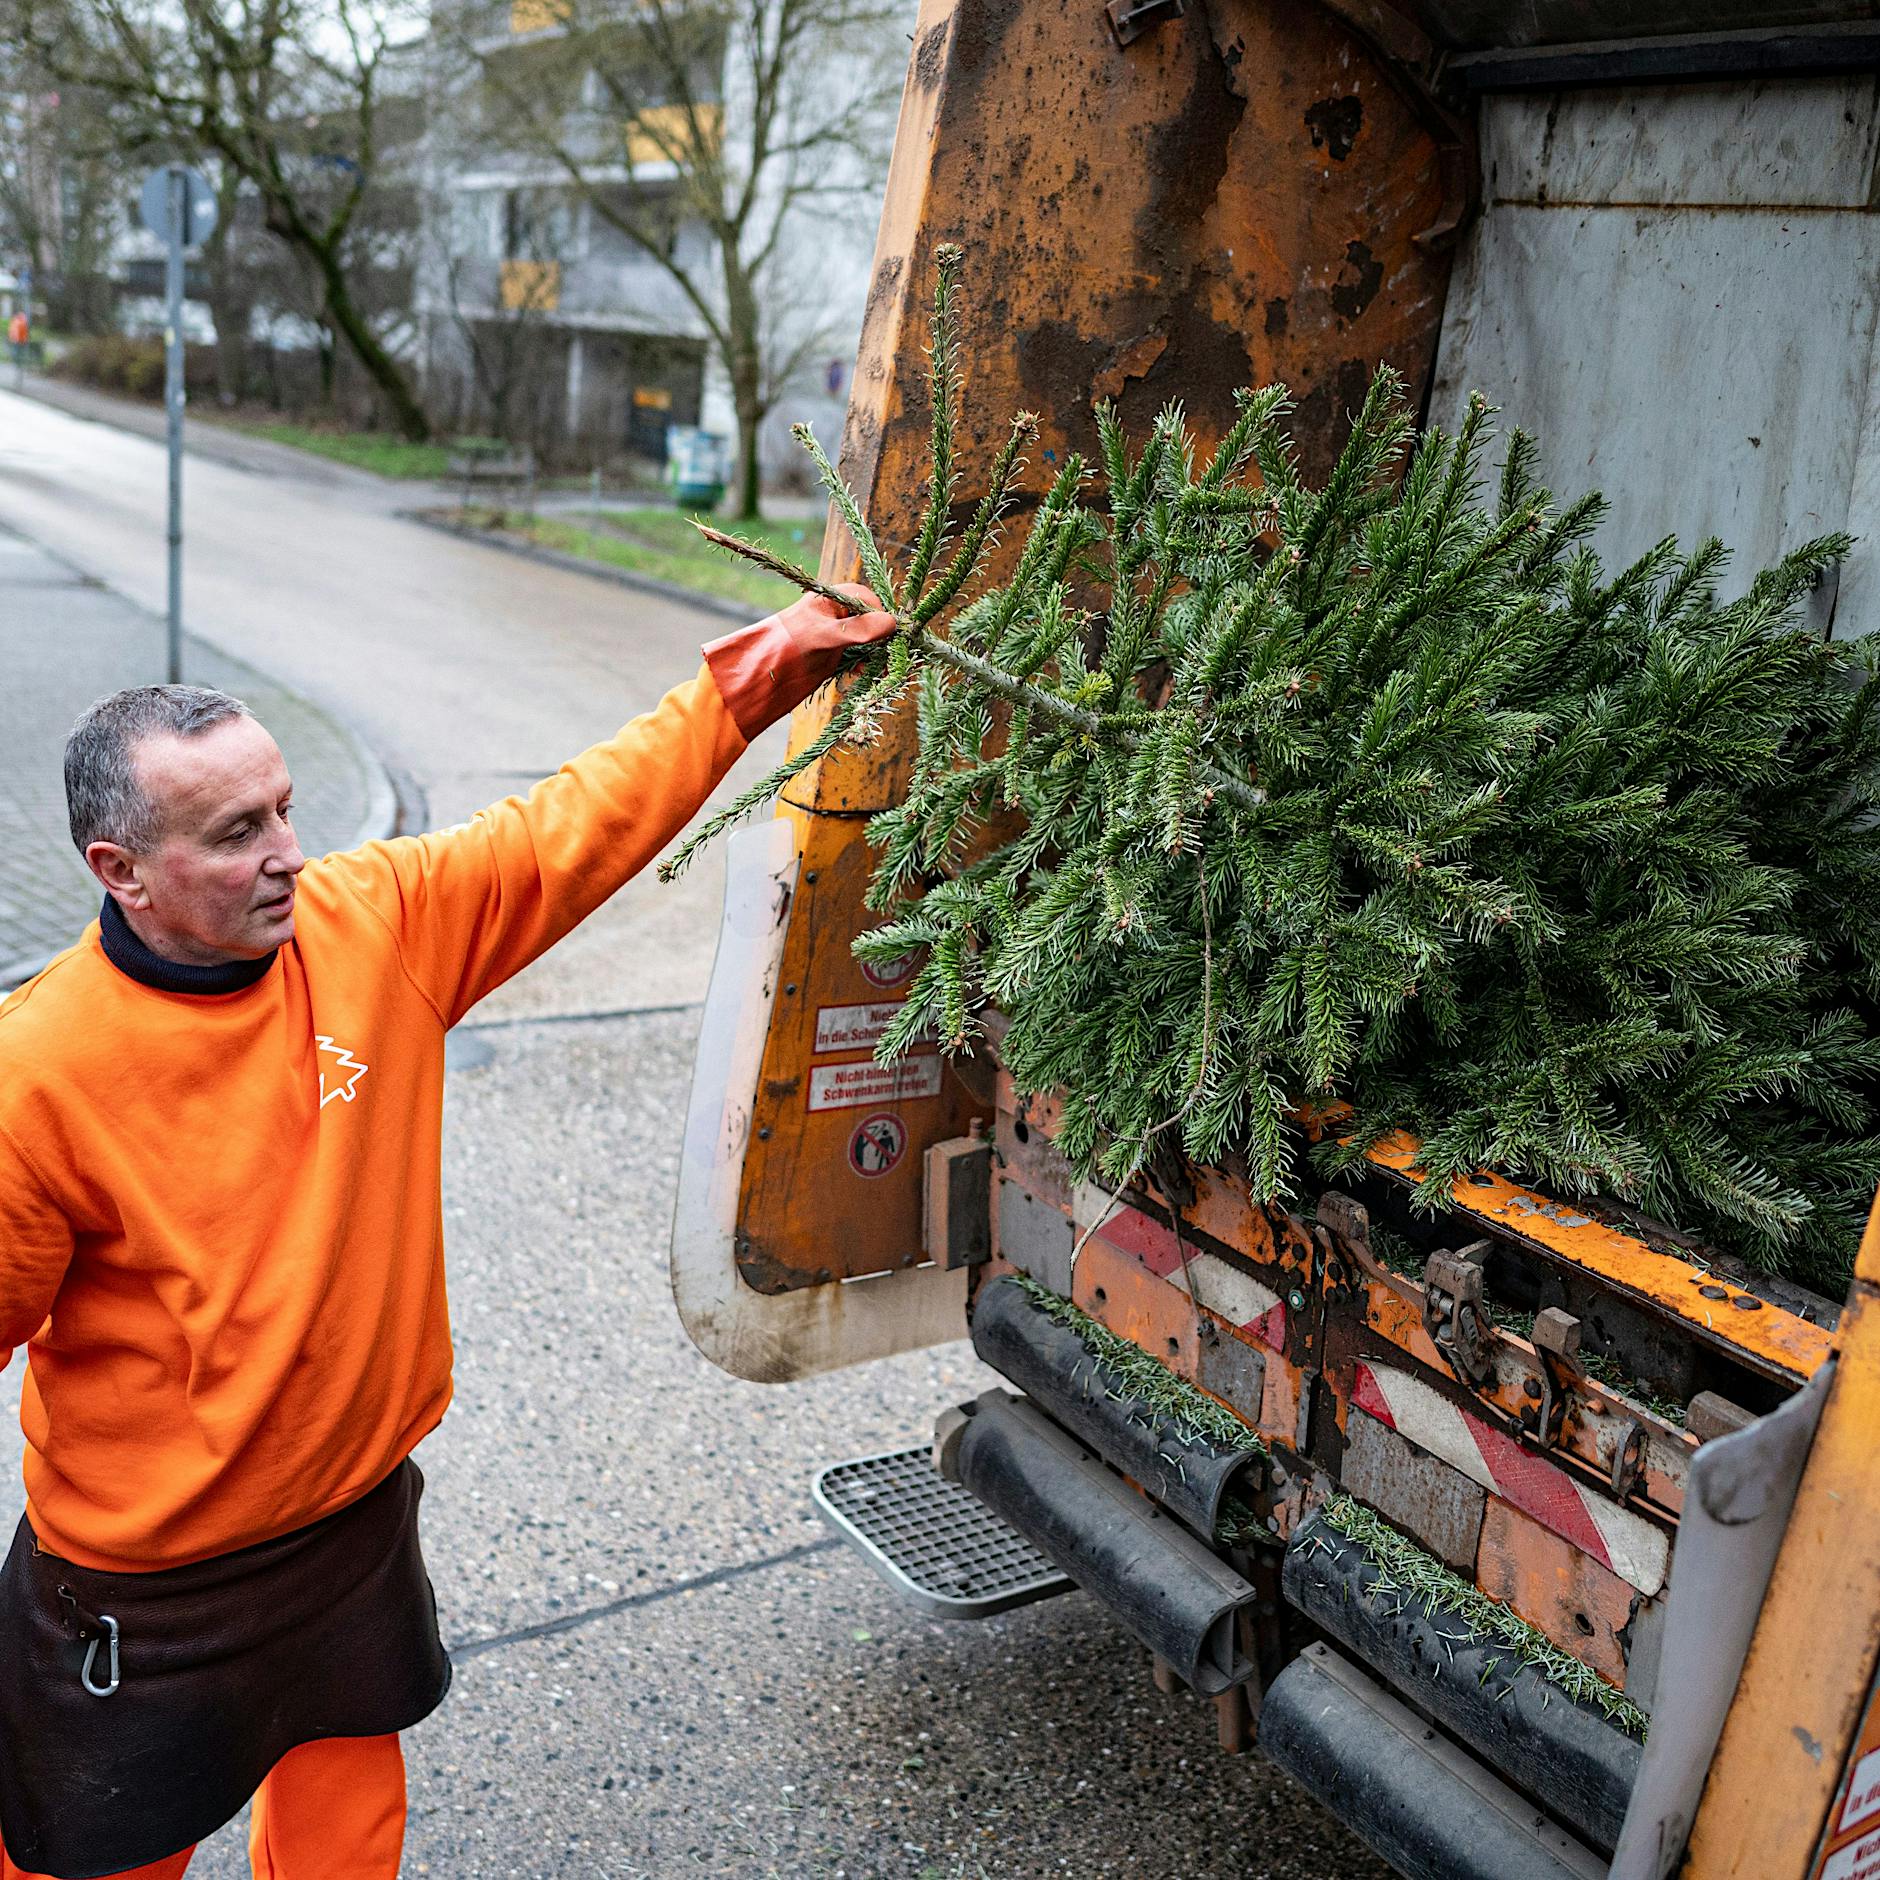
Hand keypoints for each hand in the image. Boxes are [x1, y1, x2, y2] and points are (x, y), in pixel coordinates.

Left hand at [703, 583, 898, 738]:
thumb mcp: (827, 636)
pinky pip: (859, 657)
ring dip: (876, 655)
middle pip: (873, 621)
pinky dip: (865, 665)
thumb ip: (860, 630)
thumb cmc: (789, 646)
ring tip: (877, 668)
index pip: (871, 602)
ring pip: (869, 641)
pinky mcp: (834, 655)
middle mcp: (838, 614)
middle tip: (889, 657)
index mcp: (834, 598)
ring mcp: (837, 635)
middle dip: (882, 639)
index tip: (890, 638)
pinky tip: (863, 673)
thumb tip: (893, 623)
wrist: (763, 675)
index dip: (882, 619)